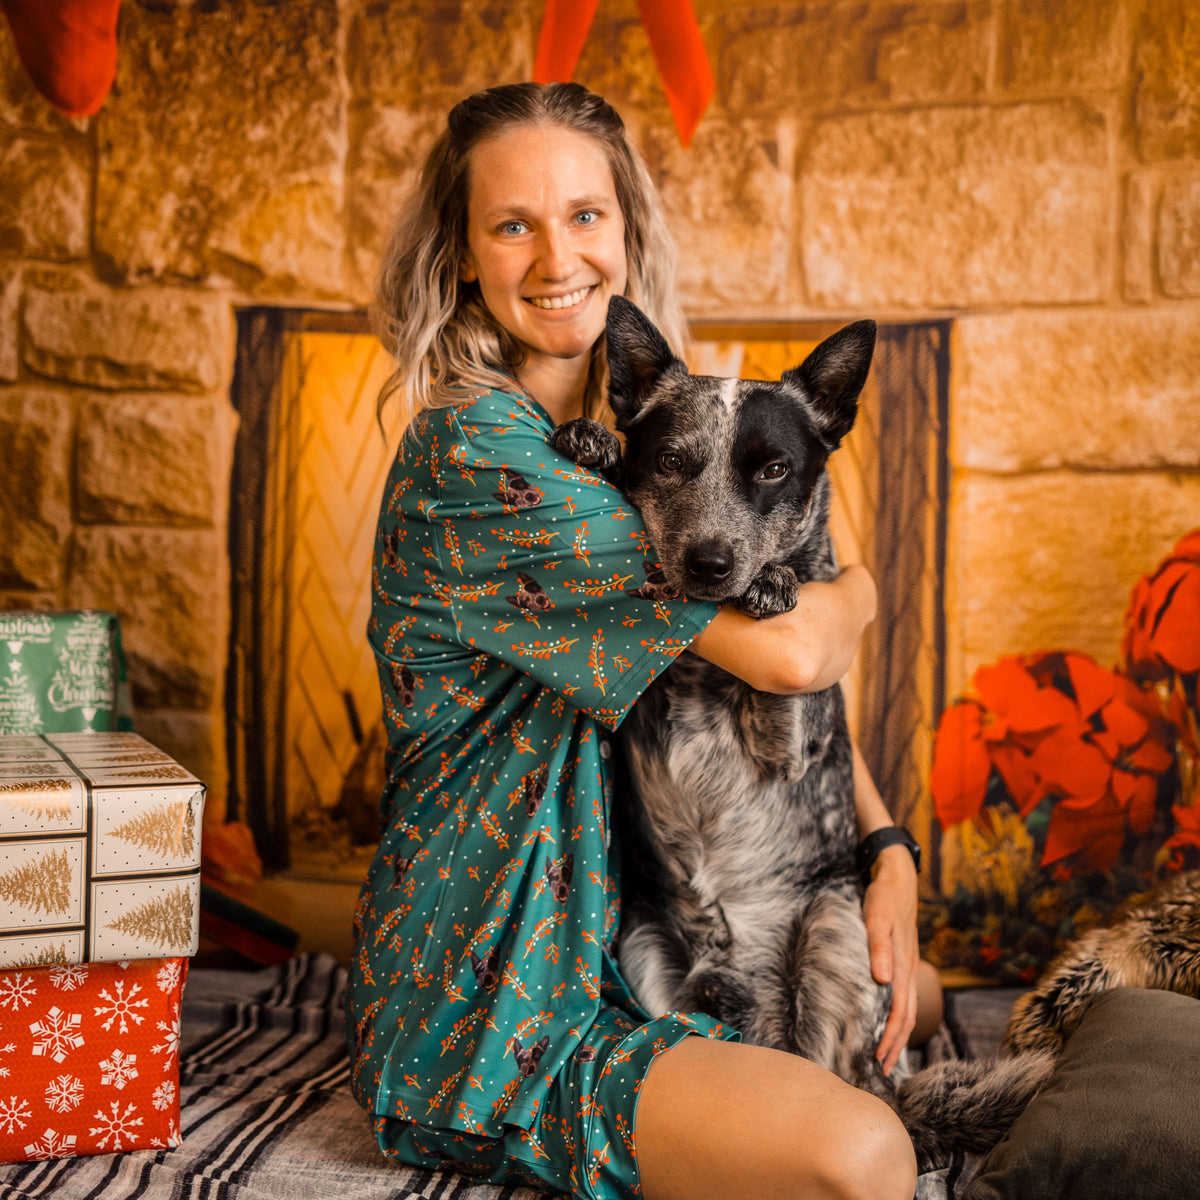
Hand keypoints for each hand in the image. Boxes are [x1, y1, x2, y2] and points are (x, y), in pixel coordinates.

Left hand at [863, 844, 918, 1074]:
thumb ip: (878, 946)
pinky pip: (905, 998)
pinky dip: (899, 1017)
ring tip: (887, 1056)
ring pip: (909, 1010)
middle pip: (907, 1017)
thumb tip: (882, 979)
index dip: (891, 1037)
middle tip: (882, 1070)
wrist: (898, 881)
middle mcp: (909, 971)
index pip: (900, 1011)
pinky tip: (891, 1023)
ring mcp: (909, 968)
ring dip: (899, 1035)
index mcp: (902, 965)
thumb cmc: (883, 899)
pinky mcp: (905, 963)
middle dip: (896, 1045)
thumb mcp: (877, 917)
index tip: (879, 1059)